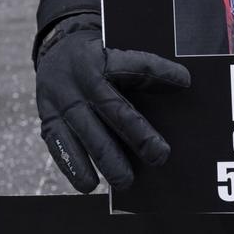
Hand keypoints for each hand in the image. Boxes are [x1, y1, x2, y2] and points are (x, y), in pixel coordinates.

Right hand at [35, 14, 190, 191]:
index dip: (160, 73)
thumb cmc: (99, 59)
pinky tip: (89, 184)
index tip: (185, 82)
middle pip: (111, 108)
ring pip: (87, 133)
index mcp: (102, 58)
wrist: (55, 49)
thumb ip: (138, 74)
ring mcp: (62, 100)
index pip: (134, 66)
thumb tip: (176, 98)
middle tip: (159, 155)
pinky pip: (60, 145)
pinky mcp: (48, 119)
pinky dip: (74, 167)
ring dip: (107, 160)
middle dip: (137, 134)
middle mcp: (80, 79)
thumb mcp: (116, 53)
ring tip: (125, 180)